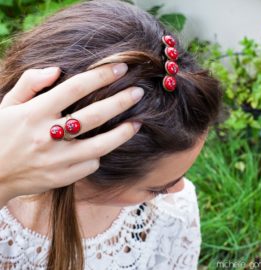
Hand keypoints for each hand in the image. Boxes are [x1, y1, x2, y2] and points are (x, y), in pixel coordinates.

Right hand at [0, 63, 143, 206]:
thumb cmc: (1, 134)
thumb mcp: (7, 104)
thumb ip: (30, 83)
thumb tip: (56, 70)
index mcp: (34, 113)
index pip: (75, 88)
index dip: (101, 76)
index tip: (121, 69)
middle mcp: (47, 136)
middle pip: (94, 115)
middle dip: (121, 101)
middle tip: (139, 92)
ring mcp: (57, 160)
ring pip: (100, 145)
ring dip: (123, 133)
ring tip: (137, 122)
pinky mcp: (62, 177)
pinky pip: (91, 164)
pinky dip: (98, 154)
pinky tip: (99, 148)